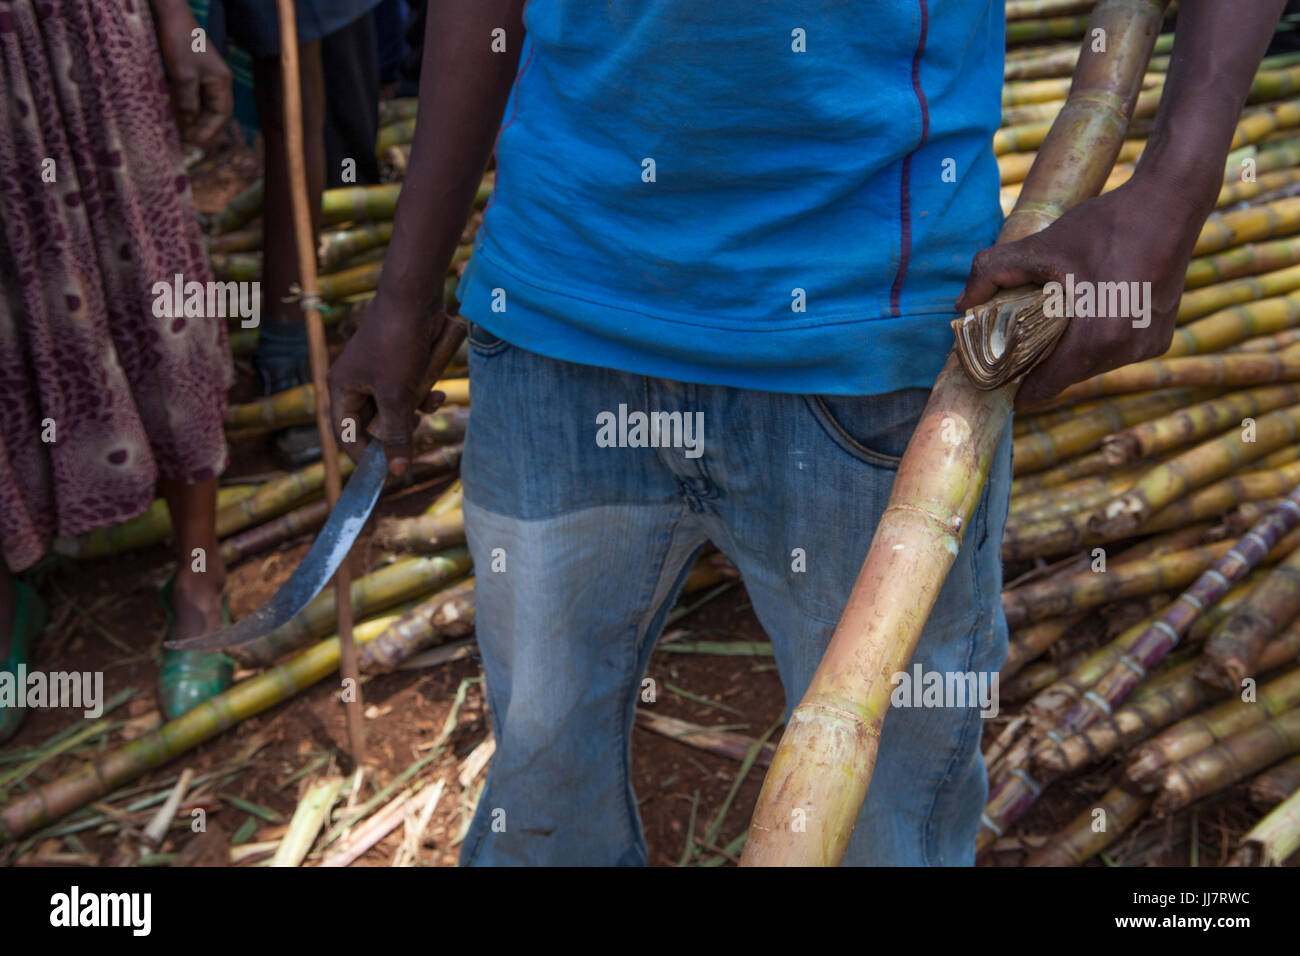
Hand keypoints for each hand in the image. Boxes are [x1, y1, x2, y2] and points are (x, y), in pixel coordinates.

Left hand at [152, 0, 232, 144]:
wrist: (168, 14)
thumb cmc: (179, 40)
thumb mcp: (183, 73)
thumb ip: (187, 100)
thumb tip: (187, 122)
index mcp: (221, 82)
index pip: (221, 114)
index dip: (208, 130)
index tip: (192, 141)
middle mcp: (216, 81)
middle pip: (213, 112)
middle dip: (201, 128)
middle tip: (184, 141)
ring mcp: (203, 76)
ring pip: (202, 105)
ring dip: (192, 119)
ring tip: (179, 132)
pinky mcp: (190, 71)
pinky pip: (191, 96)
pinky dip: (184, 107)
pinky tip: (174, 114)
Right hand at [327, 294, 455, 474]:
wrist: (415, 297)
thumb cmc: (396, 343)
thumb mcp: (397, 394)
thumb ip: (397, 433)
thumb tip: (397, 471)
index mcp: (342, 389)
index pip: (346, 435)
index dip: (366, 454)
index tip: (390, 469)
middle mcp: (356, 382)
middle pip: (374, 424)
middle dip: (398, 427)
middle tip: (416, 426)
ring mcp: (378, 373)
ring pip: (396, 408)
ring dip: (415, 409)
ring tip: (430, 401)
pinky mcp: (399, 364)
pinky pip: (409, 391)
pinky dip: (423, 394)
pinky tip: (438, 391)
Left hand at [956, 173, 1203, 408]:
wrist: (1171, 202)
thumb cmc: (1107, 225)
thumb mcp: (1042, 246)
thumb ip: (993, 272)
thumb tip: (961, 303)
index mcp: (1098, 338)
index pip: (1047, 386)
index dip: (1019, 389)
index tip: (997, 386)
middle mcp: (1128, 350)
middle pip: (1069, 375)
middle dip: (1041, 366)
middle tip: (1014, 352)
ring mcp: (1149, 345)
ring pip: (1094, 365)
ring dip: (1070, 354)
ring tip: (1048, 333)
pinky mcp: (1161, 337)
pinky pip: (1116, 352)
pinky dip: (1097, 342)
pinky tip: (1084, 319)